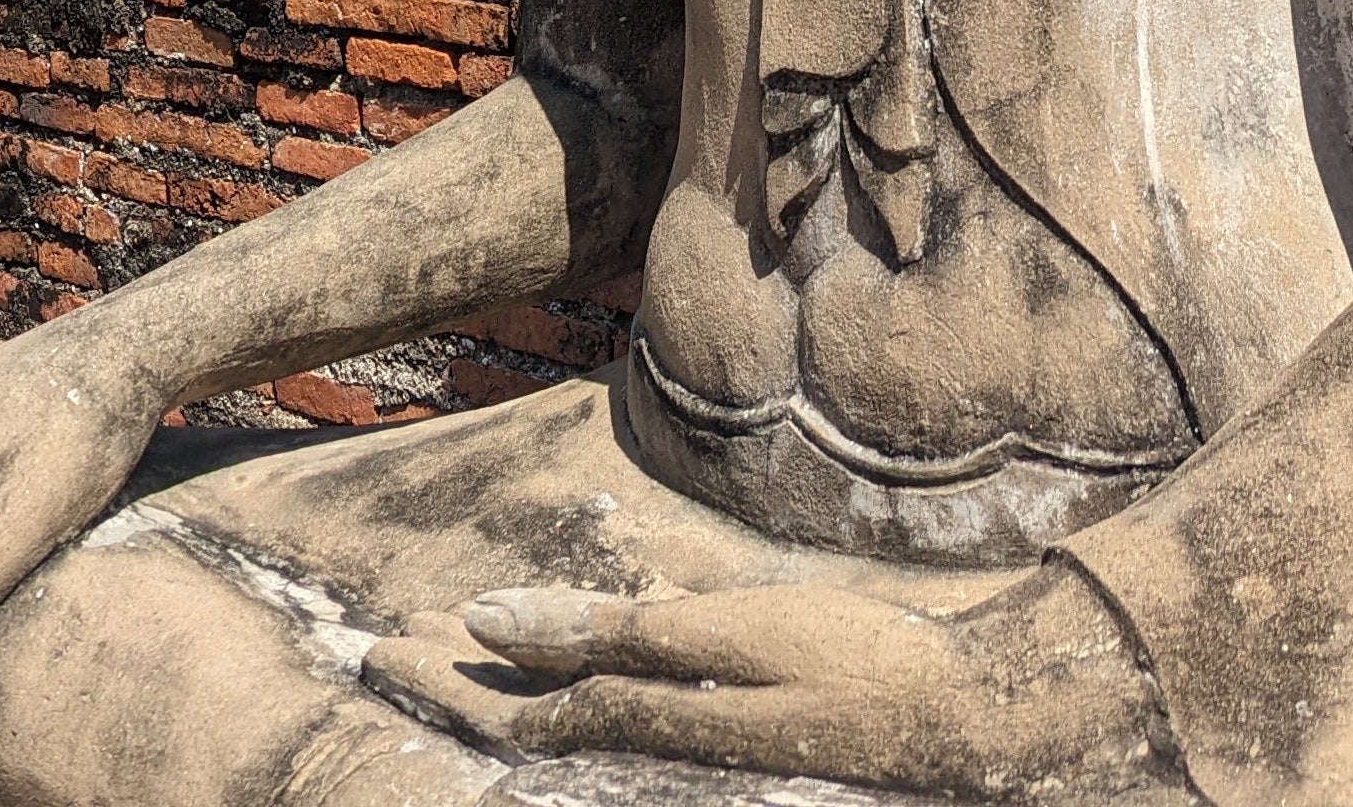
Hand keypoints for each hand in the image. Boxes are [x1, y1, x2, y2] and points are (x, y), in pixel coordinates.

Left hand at [358, 566, 1168, 796]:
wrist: (978, 717)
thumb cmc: (854, 666)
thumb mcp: (723, 639)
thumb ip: (608, 634)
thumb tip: (489, 625)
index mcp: (645, 722)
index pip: (511, 713)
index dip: (440, 686)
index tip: (374, 653)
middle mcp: (662, 737)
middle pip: (533, 715)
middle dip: (459, 681)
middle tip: (385, 646)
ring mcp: (701, 731)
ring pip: (582, 702)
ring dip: (520, 669)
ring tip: (460, 636)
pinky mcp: (736, 715)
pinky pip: (641, 686)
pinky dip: (597, 653)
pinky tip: (591, 615)